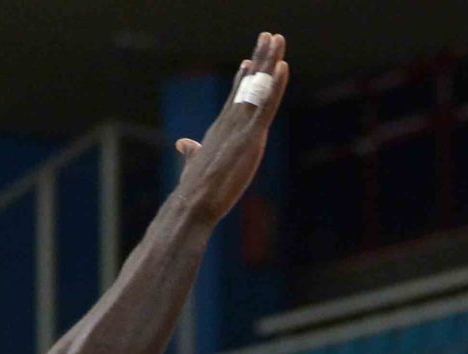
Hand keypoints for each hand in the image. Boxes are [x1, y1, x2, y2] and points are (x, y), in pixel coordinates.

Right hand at [172, 34, 289, 219]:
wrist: (194, 203)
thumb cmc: (195, 190)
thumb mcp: (196, 165)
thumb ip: (192, 152)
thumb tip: (184, 143)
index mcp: (221, 129)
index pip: (235, 98)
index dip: (243, 79)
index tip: (249, 62)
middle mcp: (230, 121)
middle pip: (249, 84)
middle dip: (259, 59)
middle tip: (269, 36)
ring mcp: (240, 126)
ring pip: (259, 87)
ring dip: (269, 60)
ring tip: (277, 38)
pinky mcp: (250, 136)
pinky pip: (267, 104)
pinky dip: (275, 85)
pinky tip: (282, 67)